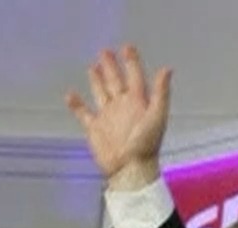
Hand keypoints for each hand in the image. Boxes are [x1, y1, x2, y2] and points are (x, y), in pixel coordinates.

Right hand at [66, 45, 171, 190]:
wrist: (130, 169)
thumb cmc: (146, 145)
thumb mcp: (157, 116)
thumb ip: (161, 92)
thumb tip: (167, 69)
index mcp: (138, 102)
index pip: (135, 77)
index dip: (132, 62)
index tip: (127, 47)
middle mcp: (122, 106)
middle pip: (115, 81)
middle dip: (111, 66)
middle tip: (105, 51)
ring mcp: (107, 117)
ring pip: (101, 92)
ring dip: (97, 80)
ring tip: (93, 67)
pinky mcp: (94, 128)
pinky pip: (83, 113)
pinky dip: (76, 104)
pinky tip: (70, 94)